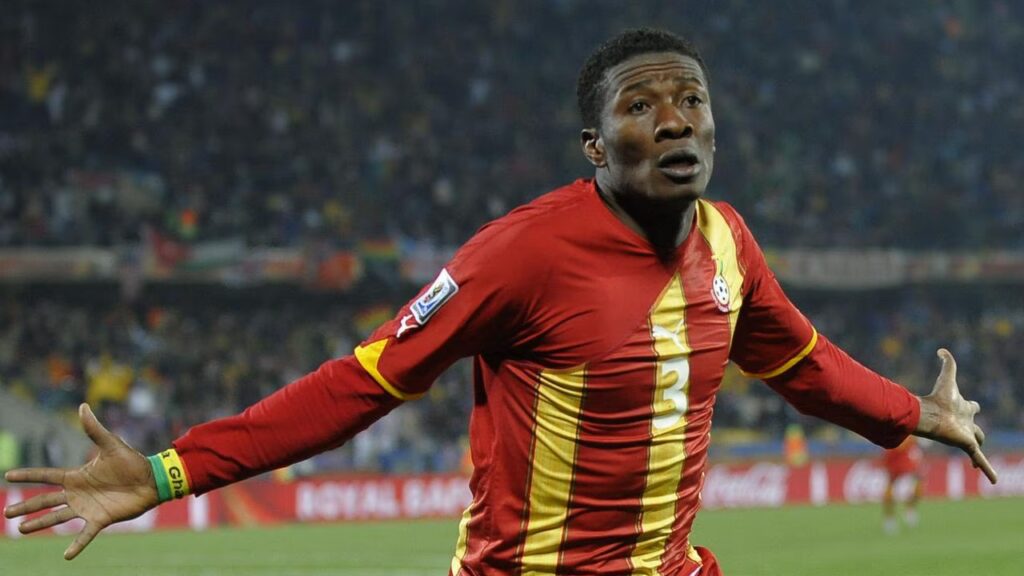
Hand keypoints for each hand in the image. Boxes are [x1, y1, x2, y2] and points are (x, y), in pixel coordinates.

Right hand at [3, 403, 158, 559]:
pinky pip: (85, 534)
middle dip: (26, 506)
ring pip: (57, 517)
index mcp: (77, 476)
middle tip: (6, 512)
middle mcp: (78, 493)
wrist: (152, 479)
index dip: (28, 475)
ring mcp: (87, 508)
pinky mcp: (101, 519)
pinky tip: (66, 555)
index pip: (46, 476)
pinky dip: (77, 545)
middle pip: (45, 500)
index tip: (7, 475)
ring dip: (40, 523)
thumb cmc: (132, 461)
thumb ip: (94, 429)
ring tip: (20, 530)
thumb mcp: (111, 444)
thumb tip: (83, 406)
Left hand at [914, 349, 996, 483]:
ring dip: (978, 455)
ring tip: (980, 466)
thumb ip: (947, 362)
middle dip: (977, 431)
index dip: (974, 406)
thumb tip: (941, 349)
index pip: (973, 407)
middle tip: (976, 437)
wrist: (929, 415)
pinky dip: (988, 470)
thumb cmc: (938, 398)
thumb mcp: (948, 377)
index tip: (975, 406)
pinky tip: (994, 481)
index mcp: (963, 409)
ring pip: (977, 446)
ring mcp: (967, 435)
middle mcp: (966, 423)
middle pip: (976, 429)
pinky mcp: (967, 446)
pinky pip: (980, 460)